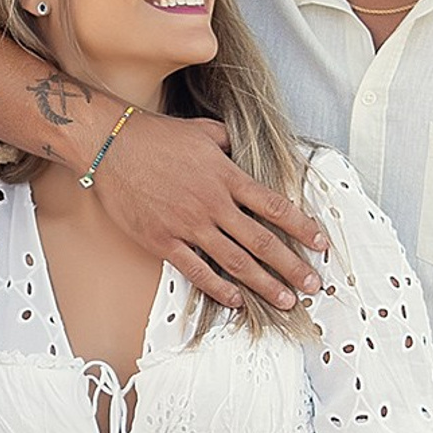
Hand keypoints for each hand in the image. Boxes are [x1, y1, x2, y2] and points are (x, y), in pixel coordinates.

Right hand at [91, 108, 326, 313]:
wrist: (111, 145)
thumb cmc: (156, 135)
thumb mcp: (204, 131)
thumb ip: (230, 144)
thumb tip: (244, 151)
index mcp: (227, 176)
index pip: (275, 207)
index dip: (302, 228)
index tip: (320, 244)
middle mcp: (213, 204)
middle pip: (263, 242)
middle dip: (293, 267)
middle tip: (313, 285)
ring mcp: (189, 225)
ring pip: (236, 262)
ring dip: (265, 285)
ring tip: (286, 300)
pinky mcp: (164, 241)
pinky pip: (197, 271)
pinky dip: (219, 288)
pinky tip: (237, 301)